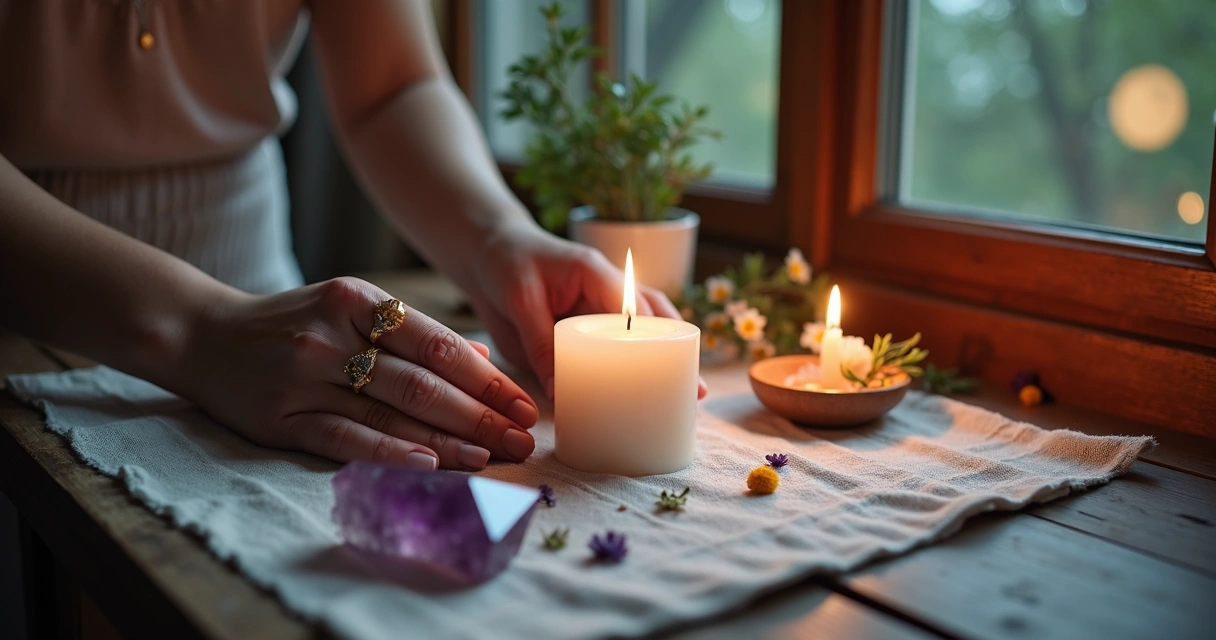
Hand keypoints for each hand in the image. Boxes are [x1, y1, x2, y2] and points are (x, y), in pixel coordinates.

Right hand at [182, 278, 538, 470]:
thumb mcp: (350, 308)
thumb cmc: (293, 322)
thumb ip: (413, 331)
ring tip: (490, 457)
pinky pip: (344, 438)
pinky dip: (389, 453)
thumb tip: (480, 356)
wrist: (201, 335)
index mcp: (355, 299)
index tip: (523, 404)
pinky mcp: (280, 416)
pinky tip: (429, 464)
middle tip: (522, 440)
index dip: (487, 378)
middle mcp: (332, 334)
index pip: (437, 343)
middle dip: (480, 415)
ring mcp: (304, 376)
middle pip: (422, 382)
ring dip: (447, 439)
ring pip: (389, 412)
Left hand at [462, 220, 708, 399]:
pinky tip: (643, 393)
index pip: (636, 307)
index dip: (657, 337)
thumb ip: (540, 344)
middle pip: (654, 321)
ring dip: (664, 360)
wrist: (486, 253)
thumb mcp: (520, 301)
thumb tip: (559, 393)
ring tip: (688, 393)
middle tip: (696, 388)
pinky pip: (615, 348)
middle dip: (677, 352)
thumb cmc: (504, 264)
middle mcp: (607, 291)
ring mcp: (600, 309)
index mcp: (596, 273)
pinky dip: (631, 367)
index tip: (674, 367)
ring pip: (644, 333)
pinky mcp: (586, 327)